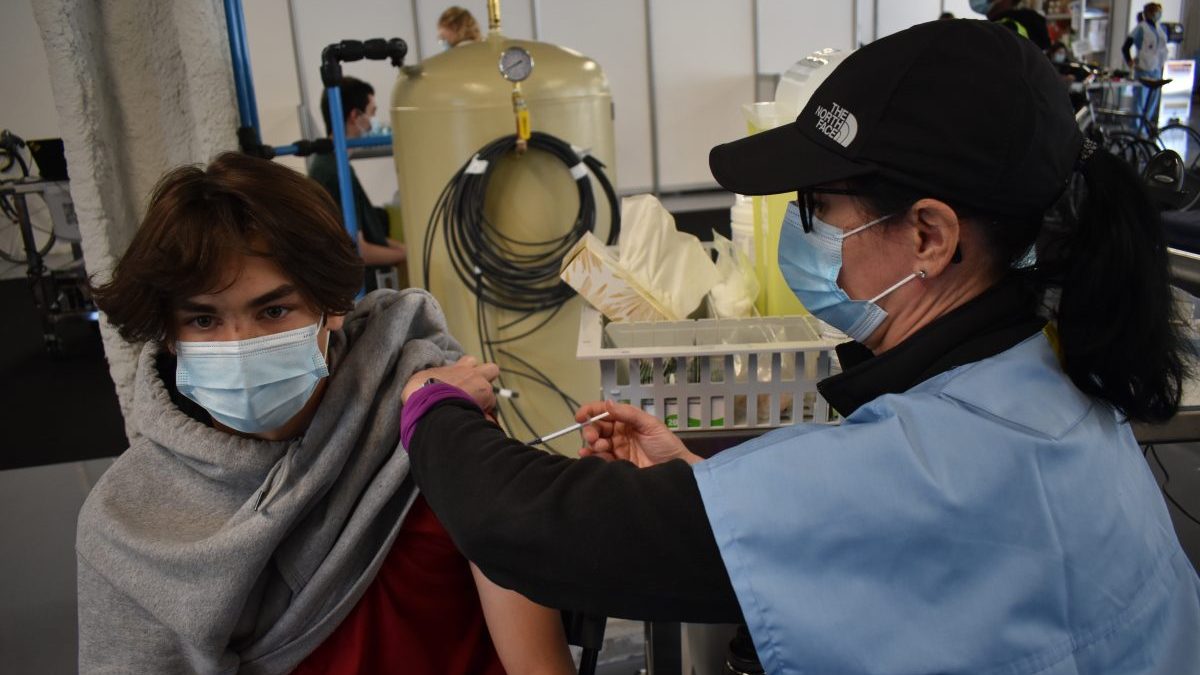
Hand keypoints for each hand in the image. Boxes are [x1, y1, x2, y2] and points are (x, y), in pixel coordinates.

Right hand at [402, 355, 499, 410]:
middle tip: (477, 392)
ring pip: (492, 396)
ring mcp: (482, 390)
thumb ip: (432, 378)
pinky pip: (490, 415)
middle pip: (491, 369)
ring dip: (485, 404)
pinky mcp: (485, 406)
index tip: (463, 380)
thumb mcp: (421, 378)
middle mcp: (473, 375)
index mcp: (458, 368)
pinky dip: (484, 419)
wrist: (430, 404)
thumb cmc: (422, 390)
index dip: (469, 369)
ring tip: (472, 415)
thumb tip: (430, 385)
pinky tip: (474, 425)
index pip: (470, 361)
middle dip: (487, 380)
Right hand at [577, 400, 699, 466]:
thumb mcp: (650, 425)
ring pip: (596, 442)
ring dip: (592, 443)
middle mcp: (619, 433)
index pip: (605, 412)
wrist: (675, 470)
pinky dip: (591, 456)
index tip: (581, 416)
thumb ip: (629, 414)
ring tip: (598, 447)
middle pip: (597, 427)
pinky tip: (588, 455)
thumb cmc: (666, 445)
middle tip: (592, 437)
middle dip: (590, 430)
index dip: (591, 411)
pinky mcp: (616, 464)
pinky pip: (599, 458)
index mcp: (627, 420)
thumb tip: (607, 403)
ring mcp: (617, 449)